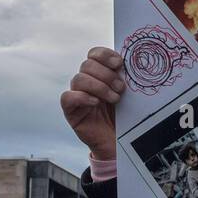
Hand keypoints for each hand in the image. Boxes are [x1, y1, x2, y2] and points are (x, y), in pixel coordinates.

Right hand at [60, 46, 123, 161]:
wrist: (119, 143)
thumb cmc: (123, 117)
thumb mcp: (128, 95)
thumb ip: (125, 78)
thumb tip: (130, 64)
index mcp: (99, 74)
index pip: (94, 54)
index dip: (105, 55)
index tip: (119, 63)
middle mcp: (86, 82)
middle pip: (87, 65)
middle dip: (106, 74)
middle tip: (121, 88)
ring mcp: (77, 96)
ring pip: (79, 79)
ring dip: (99, 87)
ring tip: (114, 99)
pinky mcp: (71, 111)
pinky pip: (68, 97)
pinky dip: (82, 97)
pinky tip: (96, 103)